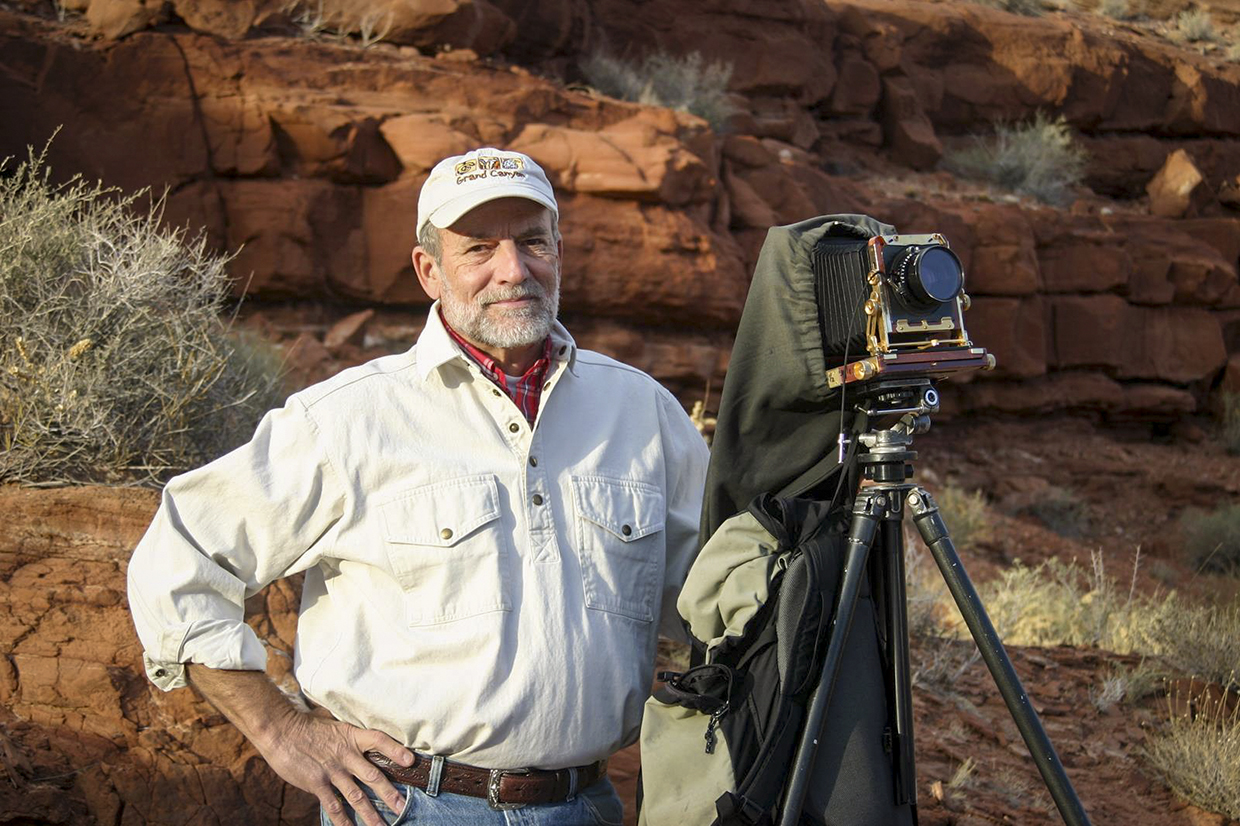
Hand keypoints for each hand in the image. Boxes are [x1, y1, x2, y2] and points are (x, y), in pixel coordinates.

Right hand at [254, 706, 414, 825]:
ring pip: (356, 795)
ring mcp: (332, 770)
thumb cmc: (307, 727)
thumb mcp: (334, 726)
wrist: (280, 730)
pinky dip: (342, 820)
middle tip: (403, 808)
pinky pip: (333, 805)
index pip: (380, 741)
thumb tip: (364, 745)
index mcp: (352, 736)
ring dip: (370, 814)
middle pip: (373, 776)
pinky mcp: (317, 783)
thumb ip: (350, 738)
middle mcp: (346, 754)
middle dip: (389, 795)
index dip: (395, 750)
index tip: (410, 761)